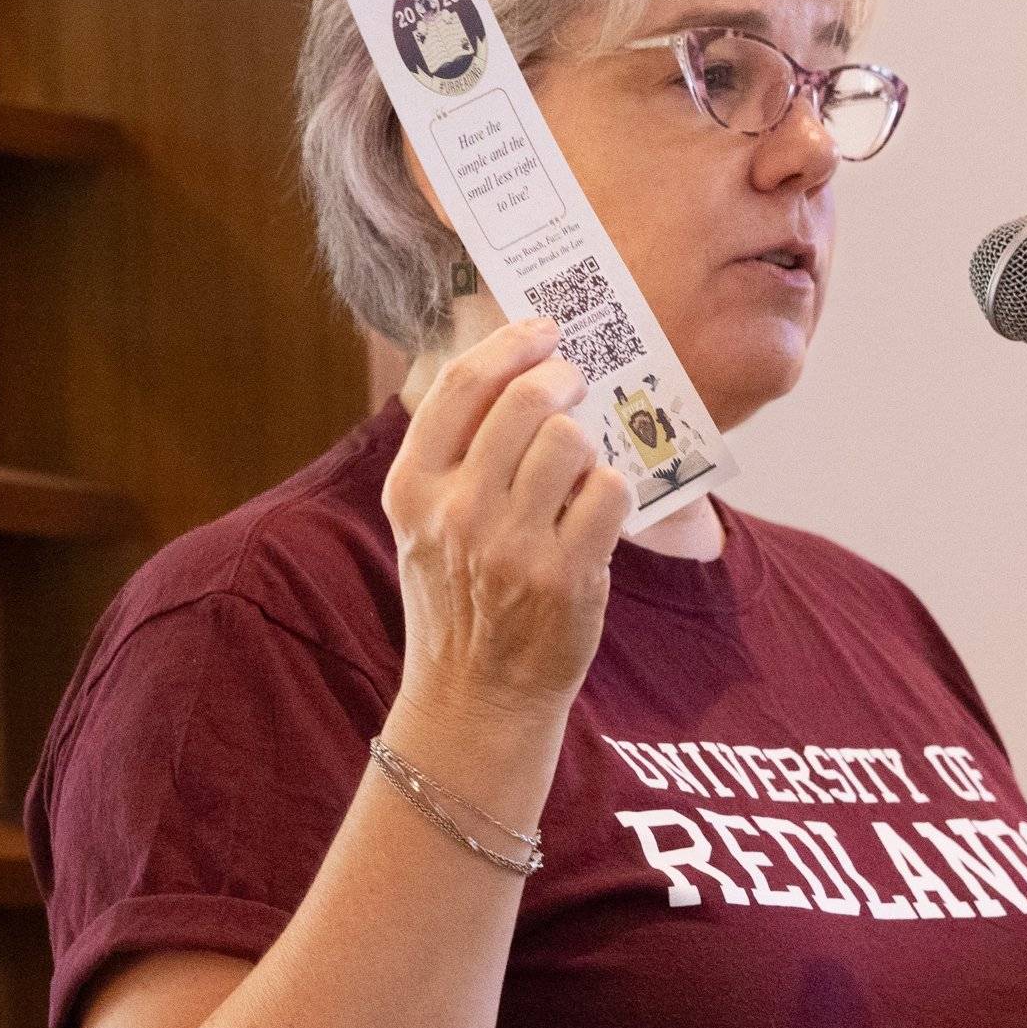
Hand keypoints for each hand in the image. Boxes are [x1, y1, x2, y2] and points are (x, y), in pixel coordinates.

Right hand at [383, 316, 638, 723]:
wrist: (474, 698)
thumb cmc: (459, 599)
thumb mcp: (425, 526)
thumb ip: (455, 456)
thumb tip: (519, 370)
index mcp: (412, 488)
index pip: (462, 386)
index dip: (510, 344)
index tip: (543, 329)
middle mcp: (456, 511)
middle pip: (527, 401)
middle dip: (564, 380)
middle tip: (575, 386)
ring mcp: (511, 545)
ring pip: (572, 440)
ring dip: (588, 443)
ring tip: (577, 468)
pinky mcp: (565, 575)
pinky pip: (610, 490)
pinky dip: (614, 491)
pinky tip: (596, 512)